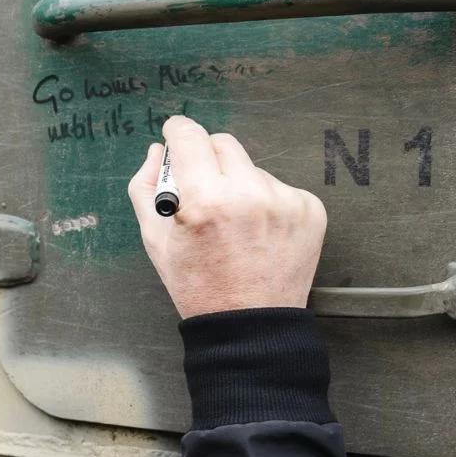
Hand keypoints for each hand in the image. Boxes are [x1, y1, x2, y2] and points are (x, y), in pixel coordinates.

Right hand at [128, 116, 326, 318]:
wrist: (249, 324)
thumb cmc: (199, 286)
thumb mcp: (156, 240)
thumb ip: (147, 188)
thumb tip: (157, 152)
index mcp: (204, 201)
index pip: (189, 137)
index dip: (178, 132)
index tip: (176, 134)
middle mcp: (247, 194)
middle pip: (222, 143)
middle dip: (207, 159)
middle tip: (203, 189)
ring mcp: (283, 201)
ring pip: (251, 167)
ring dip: (238, 183)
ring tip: (234, 223)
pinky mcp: (309, 209)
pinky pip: (278, 187)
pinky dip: (265, 202)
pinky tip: (257, 232)